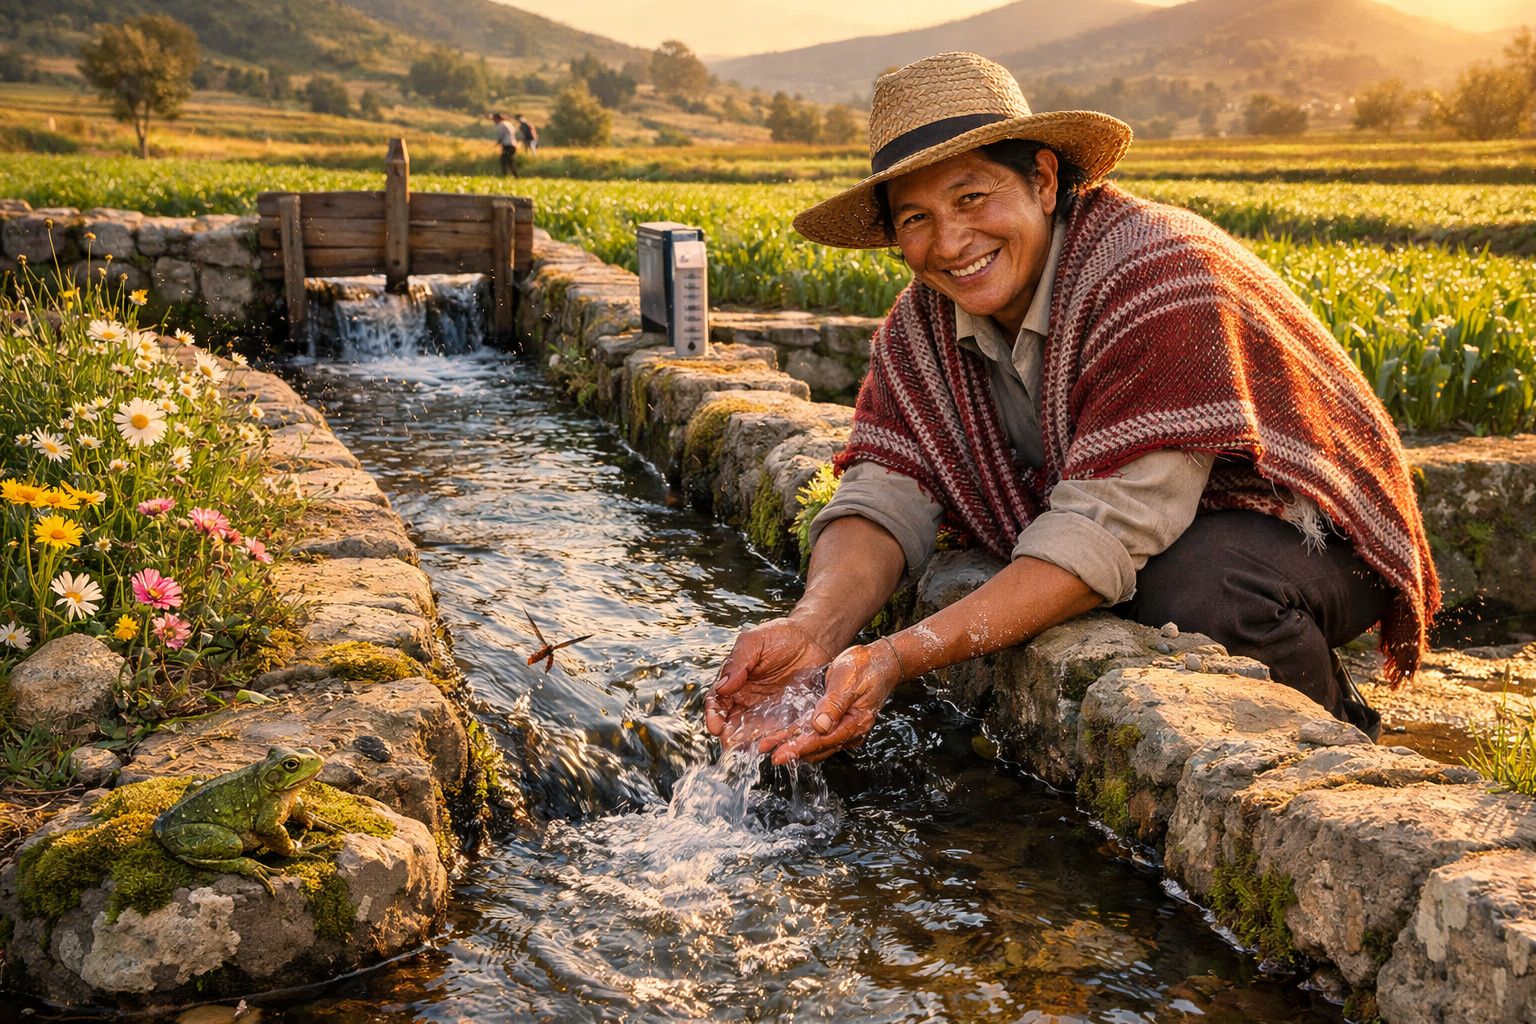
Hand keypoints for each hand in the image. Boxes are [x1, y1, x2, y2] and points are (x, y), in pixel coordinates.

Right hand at [705, 618, 833, 738]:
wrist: (812, 638)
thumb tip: (722, 686)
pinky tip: (778, 745)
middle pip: (733, 724)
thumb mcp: (754, 642)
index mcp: (734, 683)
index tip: (715, 726)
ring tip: (753, 749)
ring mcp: (768, 711)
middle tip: (731, 746)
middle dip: (730, 736)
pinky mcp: (789, 716)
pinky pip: (782, 731)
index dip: (713, 716)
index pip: (718, 703)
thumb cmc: (779, 636)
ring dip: (753, 743)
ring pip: (756, 732)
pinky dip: (778, 740)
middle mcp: (748, 701)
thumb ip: (738, 662)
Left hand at [761, 639, 902, 765]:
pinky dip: (800, 736)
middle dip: (790, 750)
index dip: (799, 748)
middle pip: (816, 746)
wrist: (881, 661)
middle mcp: (850, 731)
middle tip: (766, 751)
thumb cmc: (866, 667)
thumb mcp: (847, 681)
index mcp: (855, 723)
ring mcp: (845, 728)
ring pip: (815, 743)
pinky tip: (784, 736)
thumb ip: (834, 704)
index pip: (822, 741)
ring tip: (769, 746)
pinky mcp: (839, 722)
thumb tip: (819, 726)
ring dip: (792, 744)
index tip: (779, 754)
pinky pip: (818, 735)